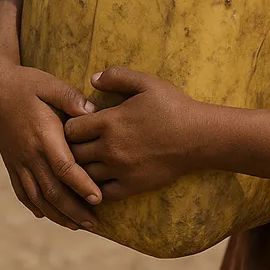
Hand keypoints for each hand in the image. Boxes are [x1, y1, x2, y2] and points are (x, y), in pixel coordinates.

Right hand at [0, 0, 102, 230]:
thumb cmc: (28, 83)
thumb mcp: (50, 83)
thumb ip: (70, 97)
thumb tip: (91, 111)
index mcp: (42, 136)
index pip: (64, 168)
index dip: (81, 185)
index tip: (99, 198)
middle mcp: (29, 154)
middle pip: (52, 190)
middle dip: (73, 210)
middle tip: (95, 224)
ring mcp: (18, 161)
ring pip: (37, 196)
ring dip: (56, 214)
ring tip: (77, 226)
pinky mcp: (11, 163)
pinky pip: (22, 191)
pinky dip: (35, 206)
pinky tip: (46, 215)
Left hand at [64, 67, 202, 203]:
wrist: (199, 137)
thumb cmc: (174, 107)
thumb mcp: (147, 83)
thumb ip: (117, 76)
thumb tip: (92, 78)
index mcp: (110, 122)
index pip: (70, 129)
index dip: (71, 125)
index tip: (80, 125)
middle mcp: (110, 148)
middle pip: (73, 153)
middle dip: (72, 148)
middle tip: (79, 144)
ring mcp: (120, 170)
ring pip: (84, 175)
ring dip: (83, 169)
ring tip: (86, 162)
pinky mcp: (131, 186)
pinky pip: (102, 193)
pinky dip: (96, 188)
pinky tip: (99, 180)